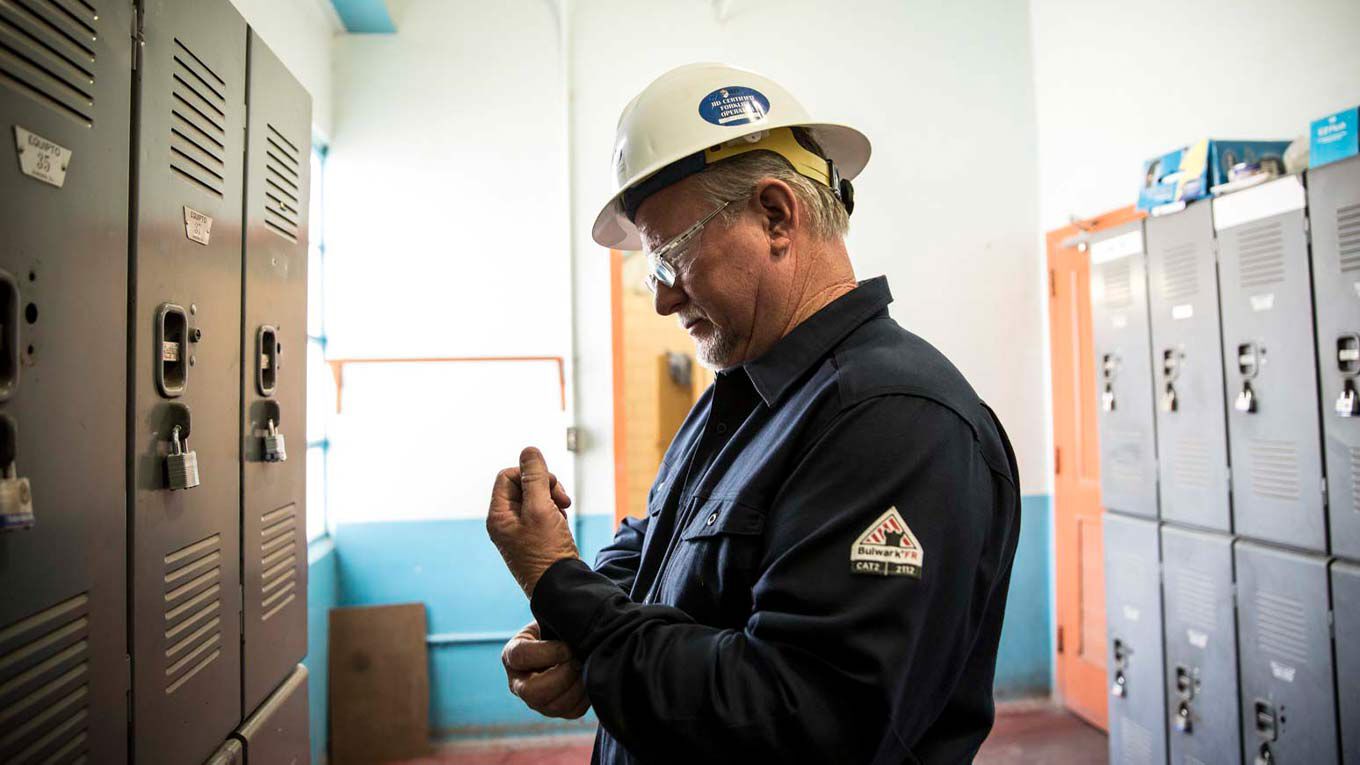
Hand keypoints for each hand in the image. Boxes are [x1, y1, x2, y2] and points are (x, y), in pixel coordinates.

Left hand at [487, 446, 579, 597]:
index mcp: (498, 516)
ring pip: (535, 498)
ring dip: (552, 499)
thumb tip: (529, 450)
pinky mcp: (534, 537)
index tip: (550, 486)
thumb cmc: (547, 551)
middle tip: (562, 500)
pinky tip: (562, 525)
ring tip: (562, 513)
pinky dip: (554, 512)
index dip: (529, 474)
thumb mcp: (541, 508)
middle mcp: (506, 522)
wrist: (562, 586)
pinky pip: (542, 513)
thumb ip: (534, 477)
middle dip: (545, 487)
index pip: (507, 476)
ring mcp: (520, 531)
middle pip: (522, 485)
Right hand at [502, 621, 590, 718]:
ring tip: (587, 666)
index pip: (520, 657)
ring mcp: (536, 701)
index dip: (548, 653)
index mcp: (512, 655)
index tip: (569, 647)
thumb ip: (550, 614)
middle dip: (561, 677)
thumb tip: (548, 597)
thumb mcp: (550, 617)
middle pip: (531, 693)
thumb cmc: (560, 625)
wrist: (573, 640)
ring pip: (553, 706)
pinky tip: (590, 677)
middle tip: (578, 660)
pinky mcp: (557, 710)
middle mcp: (519, 682)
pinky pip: (571, 712)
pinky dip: (586, 697)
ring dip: (577, 686)